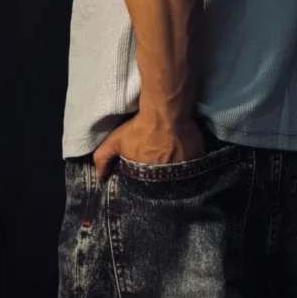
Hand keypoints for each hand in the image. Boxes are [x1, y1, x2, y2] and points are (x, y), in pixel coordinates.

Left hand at [92, 111, 206, 179]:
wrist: (166, 112)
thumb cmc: (140, 127)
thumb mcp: (116, 141)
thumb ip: (103, 158)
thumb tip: (99, 176)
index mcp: (147, 177)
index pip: (145, 184)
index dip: (145, 177)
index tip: (145, 168)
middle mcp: (167, 178)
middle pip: (163, 179)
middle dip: (160, 173)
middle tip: (159, 160)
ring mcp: (184, 169)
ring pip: (179, 172)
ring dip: (176, 166)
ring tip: (172, 155)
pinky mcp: (197, 158)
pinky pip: (193, 163)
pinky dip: (189, 160)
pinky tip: (186, 151)